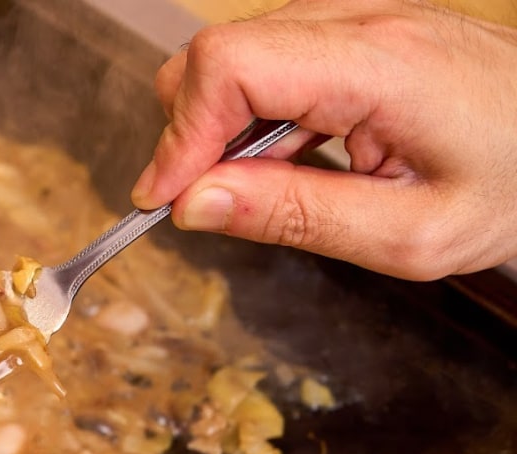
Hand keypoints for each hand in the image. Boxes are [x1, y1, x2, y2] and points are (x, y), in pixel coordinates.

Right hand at [130, 0, 516, 278]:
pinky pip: (269, 60)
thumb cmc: (511, 189)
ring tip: (266, 187)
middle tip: (210, 203)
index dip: (180, 134)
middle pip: (217, 54)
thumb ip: (296, 216)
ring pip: (235, 57)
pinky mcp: (356, 30)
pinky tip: (288, 159)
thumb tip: (194, 205)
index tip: (168, 202)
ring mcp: (359, 17)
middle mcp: (363, 20)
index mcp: (380, 64)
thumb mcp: (407, 235)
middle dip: (191, 133)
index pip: (230, 64)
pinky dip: (255, 115)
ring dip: (224, 129)